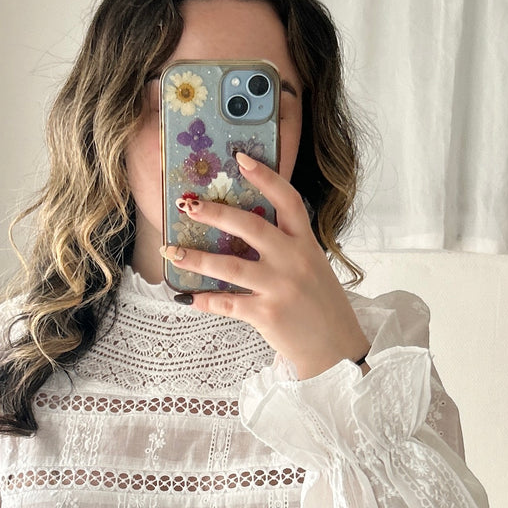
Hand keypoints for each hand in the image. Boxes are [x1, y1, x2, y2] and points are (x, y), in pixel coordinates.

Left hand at [161, 152, 371, 379]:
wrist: (337, 348)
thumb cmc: (321, 305)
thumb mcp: (313, 266)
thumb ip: (287, 247)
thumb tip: (244, 231)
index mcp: (306, 243)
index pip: (287, 200)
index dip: (265, 176)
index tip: (240, 158)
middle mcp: (294, 260)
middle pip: (250, 227)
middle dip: (215, 213)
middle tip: (188, 205)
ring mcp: (280, 288)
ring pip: (229, 266)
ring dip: (195, 258)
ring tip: (170, 251)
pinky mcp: (267, 315)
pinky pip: (227, 303)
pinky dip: (204, 300)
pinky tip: (187, 297)